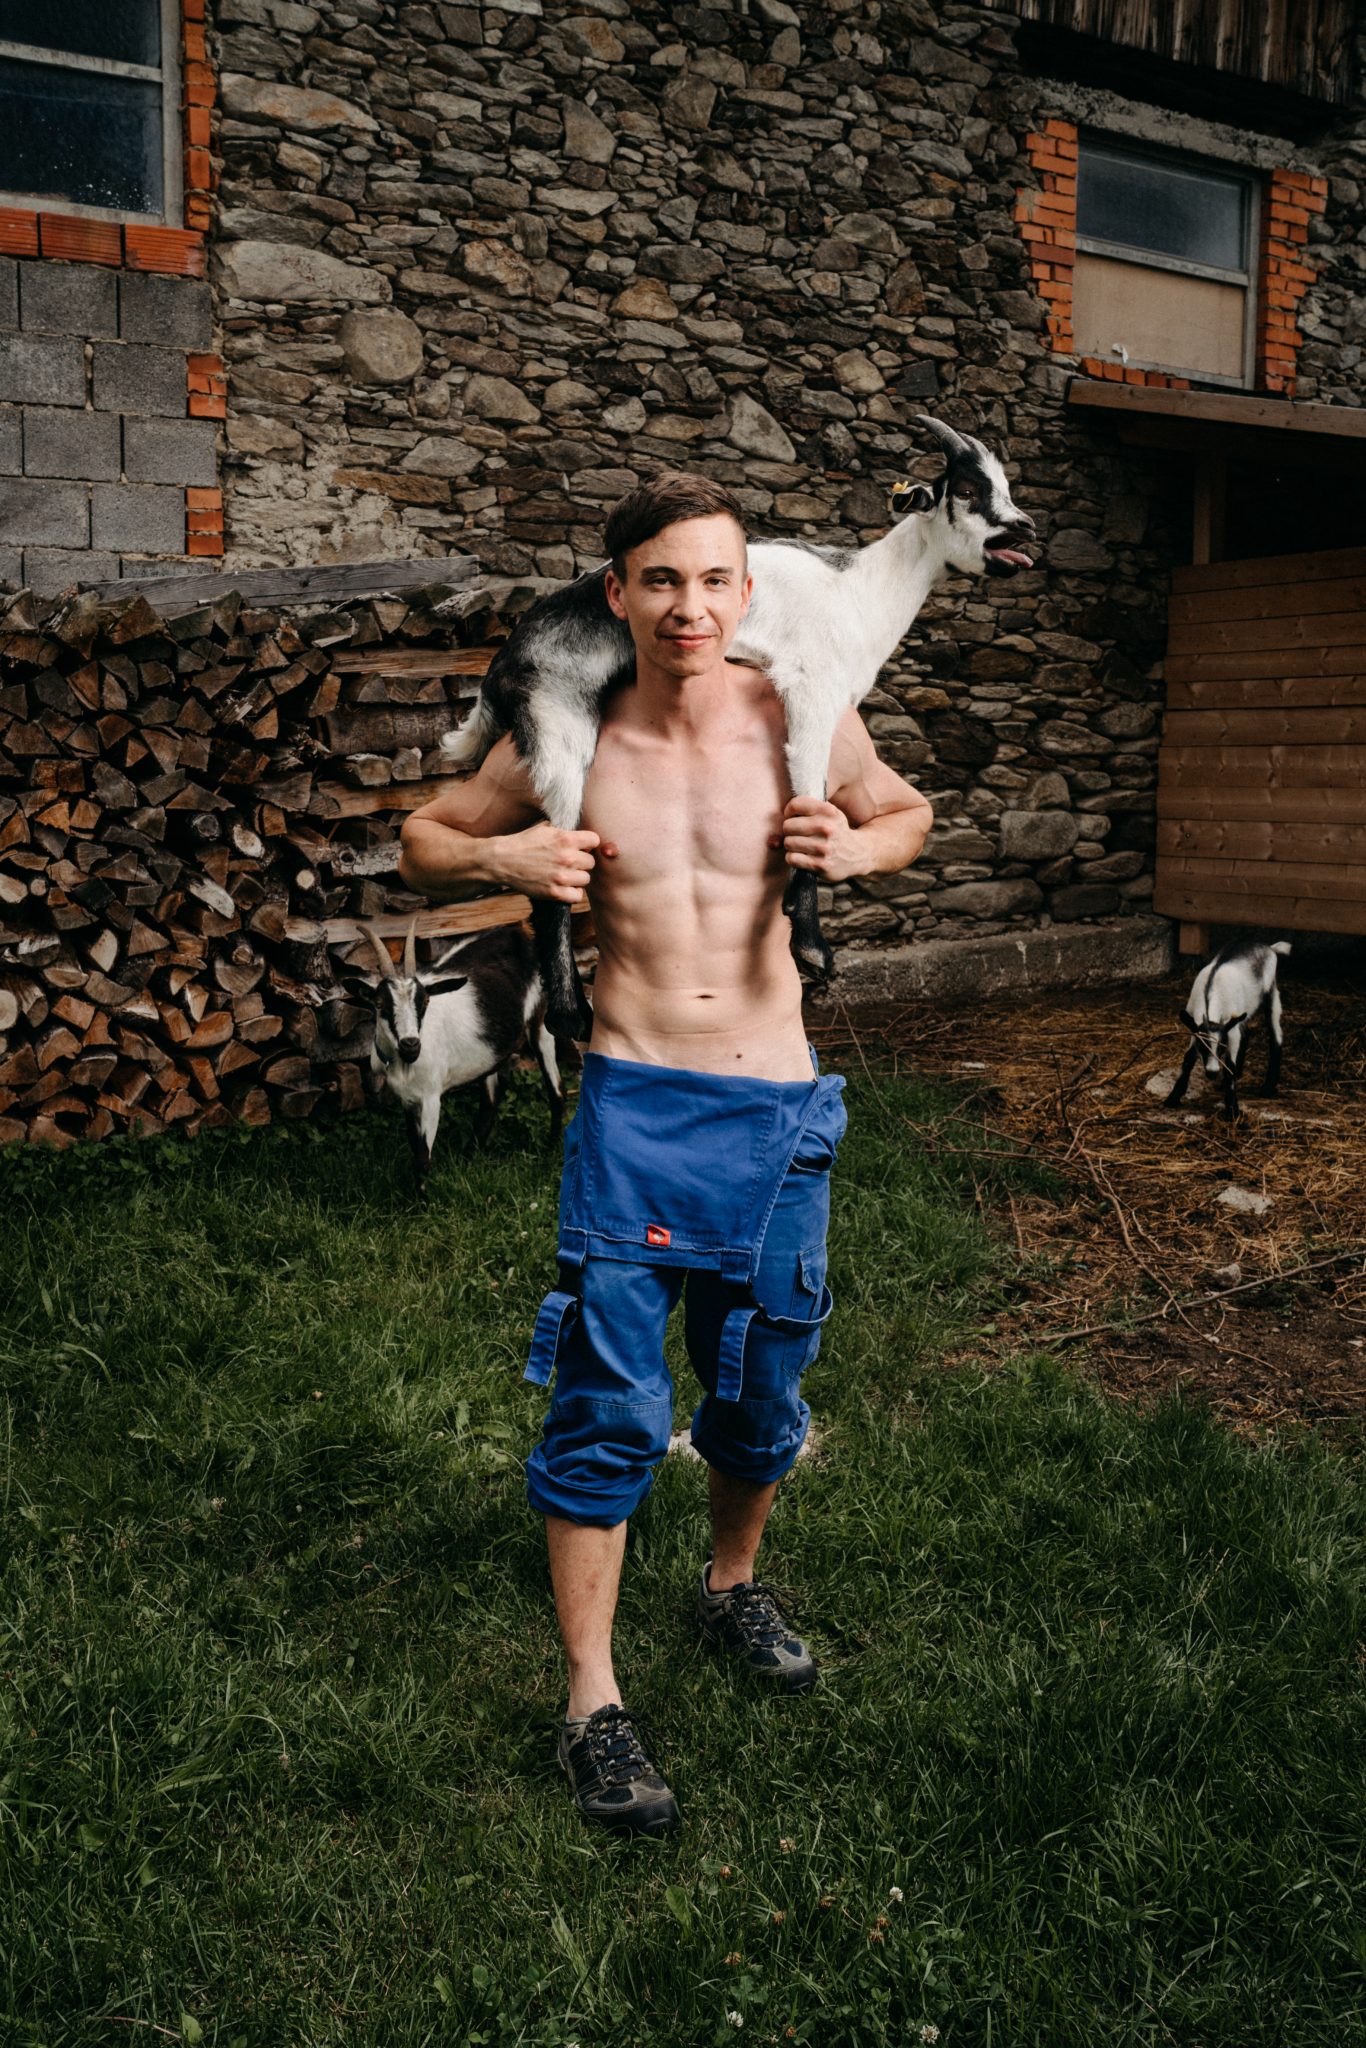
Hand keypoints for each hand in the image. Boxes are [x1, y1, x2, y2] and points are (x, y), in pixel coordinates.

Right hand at [495, 823, 613, 903]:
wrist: (502, 860)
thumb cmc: (523, 843)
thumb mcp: (545, 828)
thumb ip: (564, 830)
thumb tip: (580, 833)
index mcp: (565, 838)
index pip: (595, 840)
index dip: (588, 844)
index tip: (581, 847)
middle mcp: (566, 857)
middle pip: (591, 862)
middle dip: (581, 862)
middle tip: (569, 863)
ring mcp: (561, 877)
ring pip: (586, 879)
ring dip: (577, 878)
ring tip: (566, 875)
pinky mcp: (554, 893)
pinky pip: (577, 895)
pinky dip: (572, 893)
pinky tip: (564, 887)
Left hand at [773, 796, 864, 881]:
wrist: (858, 854)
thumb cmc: (836, 832)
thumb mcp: (827, 816)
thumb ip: (802, 815)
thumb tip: (771, 836)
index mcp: (828, 811)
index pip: (795, 805)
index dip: (789, 812)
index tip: (793, 817)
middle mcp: (826, 828)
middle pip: (788, 826)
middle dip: (789, 831)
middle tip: (798, 834)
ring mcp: (823, 847)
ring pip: (788, 843)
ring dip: (791, 845)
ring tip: (802, 846)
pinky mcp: (820, 864)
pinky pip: (791, 858)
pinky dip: (793, 858)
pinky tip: (803, 856)